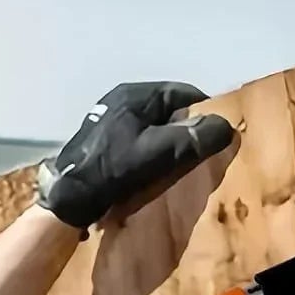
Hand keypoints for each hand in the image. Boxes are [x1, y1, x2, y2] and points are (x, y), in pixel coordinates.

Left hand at [35, 81, 236, 229]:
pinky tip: (155, 169)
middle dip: (187, 129)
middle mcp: (122, 99)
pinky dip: (153, 150)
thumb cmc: (115, 171)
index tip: (217, 138)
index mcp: (136, 94)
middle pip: (170, 109)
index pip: (185, 94)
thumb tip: (225, 126)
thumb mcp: (160, 153)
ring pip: (155, 125)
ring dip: (170, 141)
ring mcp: (111, 118)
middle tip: (200, 154)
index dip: (205, 115)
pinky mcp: (104, 139)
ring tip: (179, 164)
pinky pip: (140, 137)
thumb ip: (194, 138)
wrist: (69, 200)